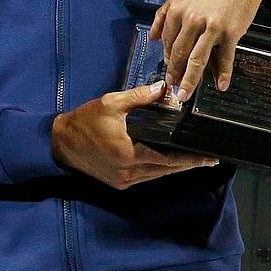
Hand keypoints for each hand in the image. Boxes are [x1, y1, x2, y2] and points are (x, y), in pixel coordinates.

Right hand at [51, 82, 217, 188]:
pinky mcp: (119, 182)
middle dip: (189, 165)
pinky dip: (160, 170)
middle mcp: (129, 172)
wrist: (60, 142)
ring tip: (196, 160)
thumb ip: (140, 97)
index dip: (190, 159)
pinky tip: (170, 162)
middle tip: (210, 159)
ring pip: (158, 176)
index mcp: (129, 154)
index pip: (169, 160)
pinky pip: (147, 177)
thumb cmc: (85, 121)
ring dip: (176, 168)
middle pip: (167, 171)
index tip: (209, 157)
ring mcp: (124, 180)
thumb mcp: (112, 103)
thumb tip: (165, 88)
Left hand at [151, 0, 265, 102]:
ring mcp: (212, 27)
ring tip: (186, 95)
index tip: (170, 69)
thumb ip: (165, 12)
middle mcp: (192, 19)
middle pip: (180, 53)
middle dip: (176, 74)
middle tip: (174, 87)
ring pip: (197, 60)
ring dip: (191, 81)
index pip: (169, 40)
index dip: (169, 58)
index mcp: (178, 9)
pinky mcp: (231, 32)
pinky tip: (221, 85)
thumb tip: (154, 36)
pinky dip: (223, 73)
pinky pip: (225, 57)